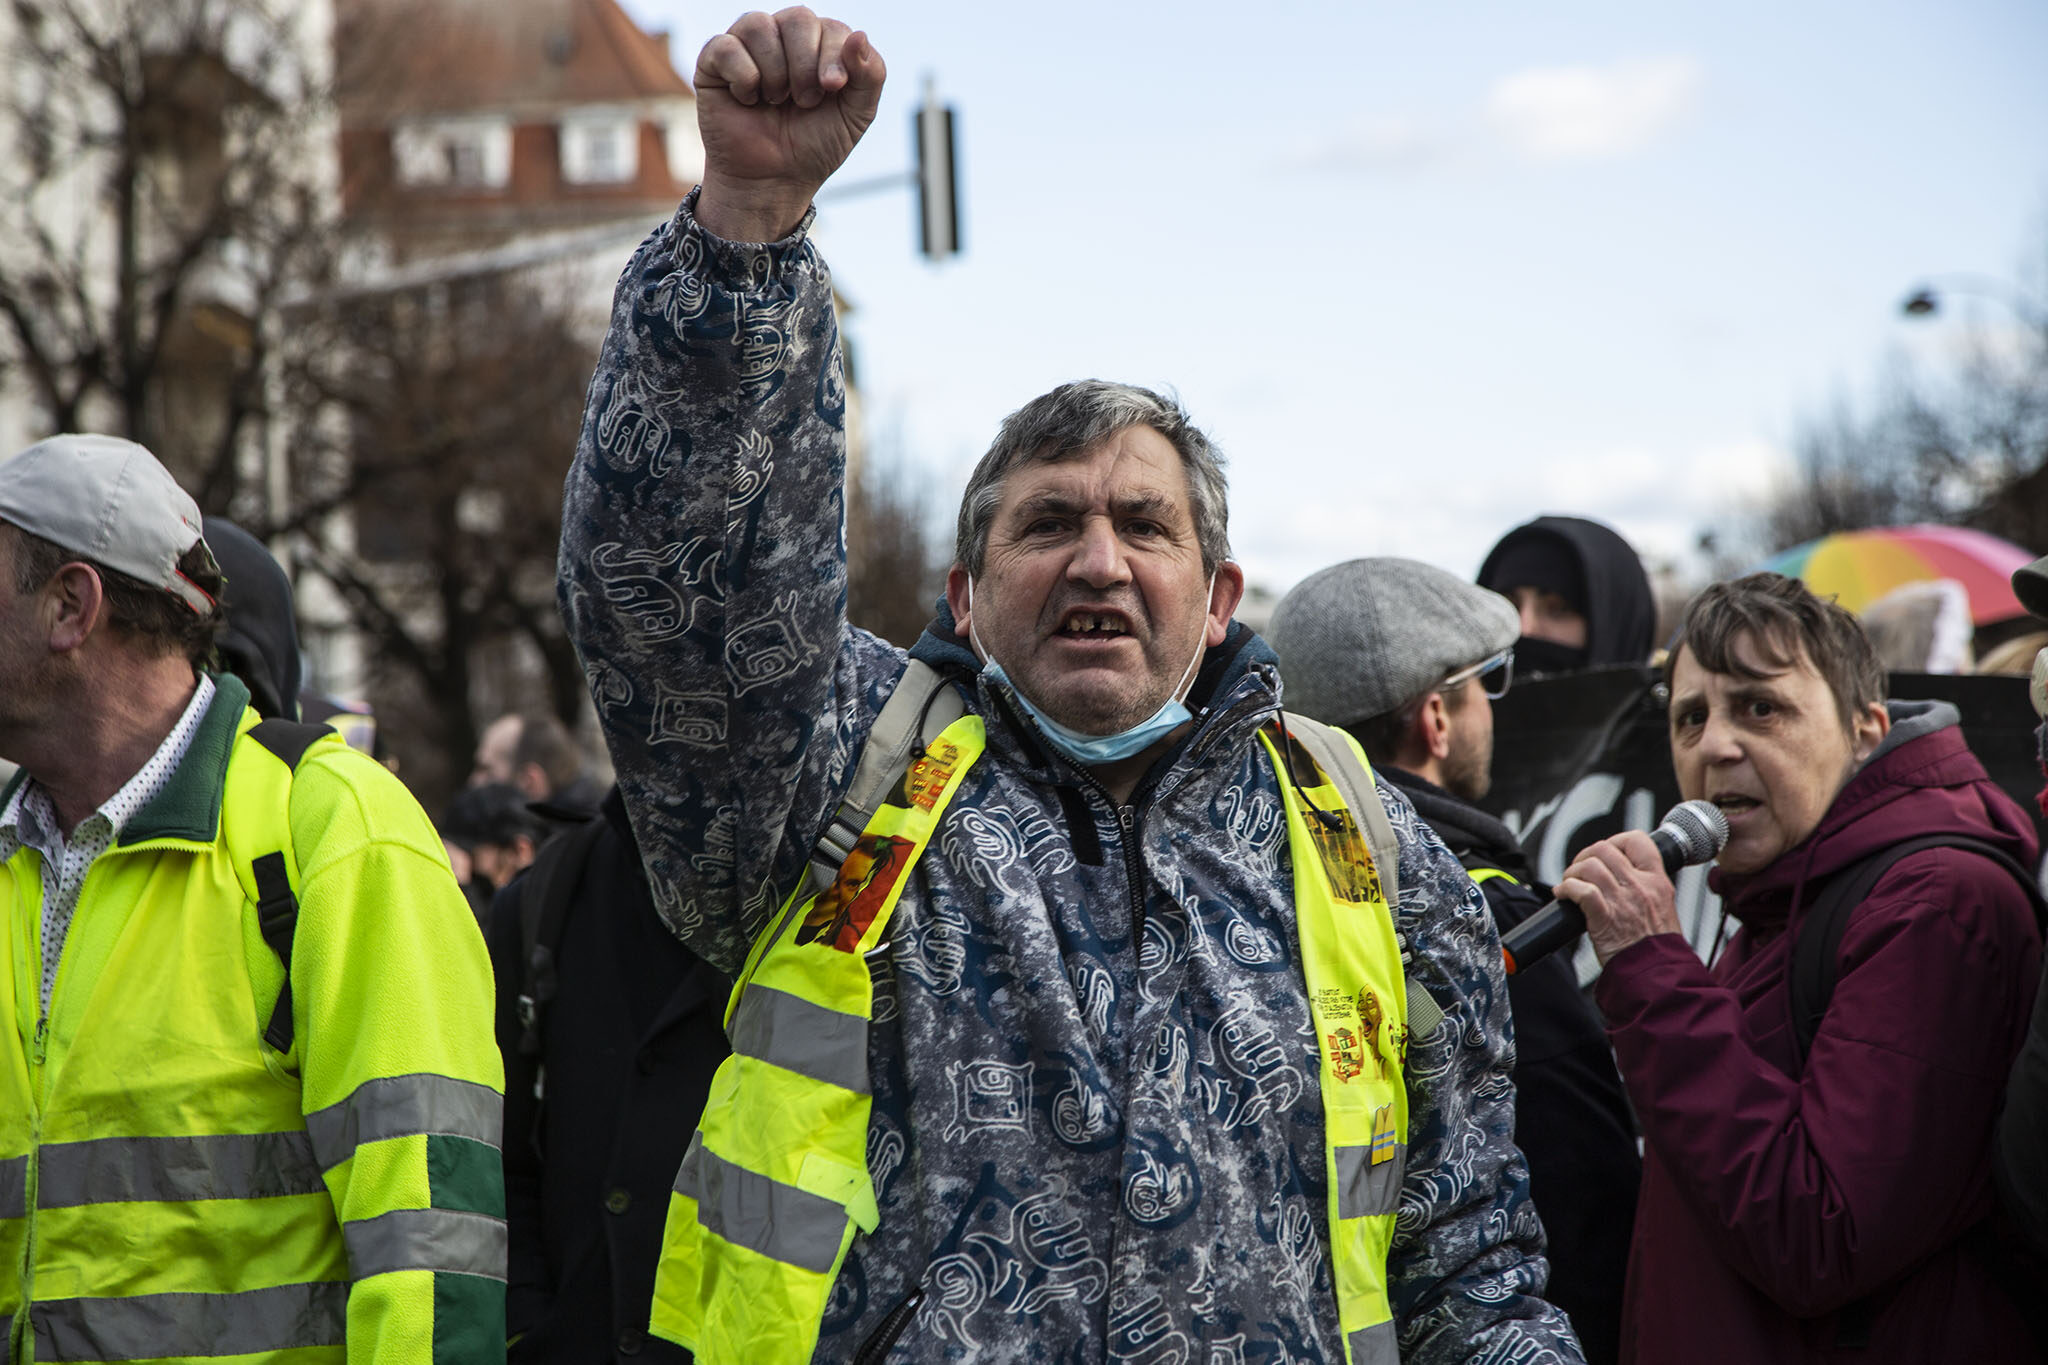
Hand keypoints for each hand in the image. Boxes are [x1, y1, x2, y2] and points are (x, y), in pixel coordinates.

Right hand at [693, 8, 885, 240]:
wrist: (774, 181)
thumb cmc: (814, 146)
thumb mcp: (855, 116)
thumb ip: (871, 76)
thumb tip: (859, 35)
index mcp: (819, 43)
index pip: (831, 27)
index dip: (834, 56)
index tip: (831, 88)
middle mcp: (782, 36)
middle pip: (797, 18)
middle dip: (805, 65)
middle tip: (804, 101)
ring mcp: (747, 46)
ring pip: (758, 25)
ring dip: (774, 73)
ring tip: (775, 101)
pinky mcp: (714, 61)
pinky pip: (725, 46)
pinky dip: (743, 78)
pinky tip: (747, 100)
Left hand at [1555, 830, 1681, 966]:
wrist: (1656, 976)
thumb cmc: (1656, 949)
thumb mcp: (1662, 909)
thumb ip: (1644, 889)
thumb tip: (1618, 875)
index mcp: (1657, 882)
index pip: (1638, 840)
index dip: (1615, 841)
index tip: (1605, 853)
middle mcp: (1640, 886)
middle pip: (1604, 848)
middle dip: (1585, 857)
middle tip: (1579, 872)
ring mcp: (1622, 901)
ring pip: (1589, 866)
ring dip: (1572, 873)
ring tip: (1569, 885)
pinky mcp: (1603, 918)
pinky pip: (1580, 890)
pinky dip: (1566, 889)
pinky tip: (1563, 895)